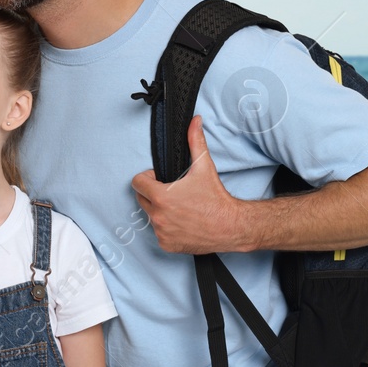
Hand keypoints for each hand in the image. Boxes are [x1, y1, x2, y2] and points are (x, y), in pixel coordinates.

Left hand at [130, 116, 246, 253]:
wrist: (230, 227)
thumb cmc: (216, 199)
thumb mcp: (204, 167)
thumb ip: (195, 141)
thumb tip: (194, 121)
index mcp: (161, 196)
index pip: (137, 183)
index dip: (148, 178)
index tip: (159, 179)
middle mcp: (158, 216)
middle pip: (142, 199)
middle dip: (153, 193)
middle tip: (172, 192)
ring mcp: (161, 232)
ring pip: (151, 216)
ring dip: (160, 211)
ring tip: (180, 207)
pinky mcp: (167, 245)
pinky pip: (159, 233)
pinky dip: (167, 228)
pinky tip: (182, 222)